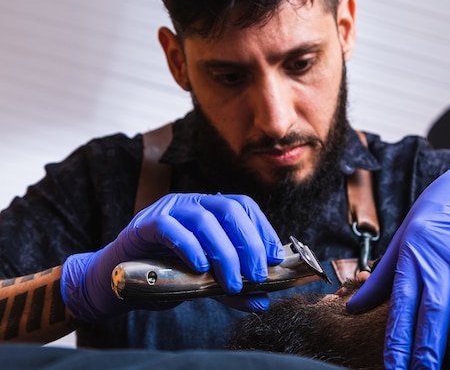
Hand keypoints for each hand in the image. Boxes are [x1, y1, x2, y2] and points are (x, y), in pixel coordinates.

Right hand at [61, 193, 283, 321]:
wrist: (117, 281)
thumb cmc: (164, 275)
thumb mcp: (206, 282)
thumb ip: (232, 289)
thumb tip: (263, 301)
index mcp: (210, 209)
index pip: (244, 207)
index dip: (263, 229)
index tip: (276, 257)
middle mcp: (192, 203)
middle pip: (229, 209)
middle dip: (249, 242)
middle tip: (257, 274)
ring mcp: (168, 209)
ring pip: (204, 219)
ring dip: (224, 252)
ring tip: (232, 282)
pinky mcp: (144, 224)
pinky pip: (170, 227)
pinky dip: (190, 246)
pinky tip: (201, 267)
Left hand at [346, 153, 449, 368]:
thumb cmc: (437, 215)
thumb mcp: (403, 239)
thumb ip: (382, 278)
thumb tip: (350, 308)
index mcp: (416, 250)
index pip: (403, 301)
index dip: (399, 337)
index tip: (395, 367)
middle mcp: (446, 250)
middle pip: (437, 302)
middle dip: (430, 345)